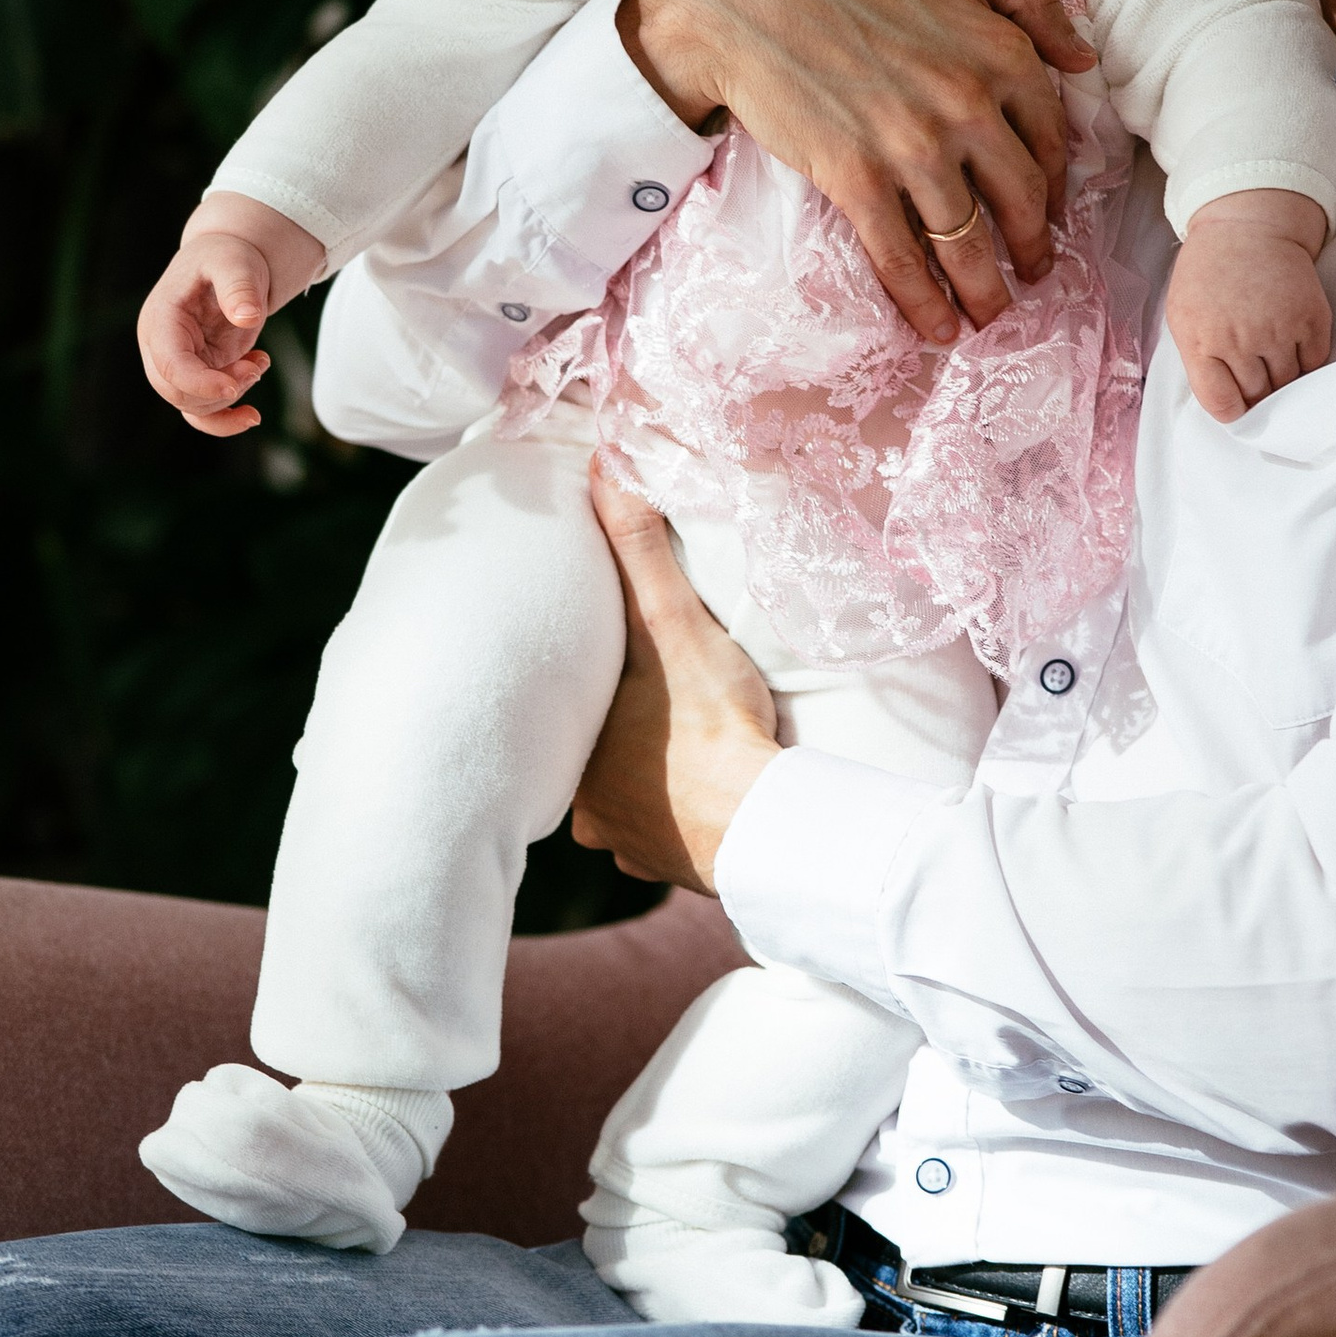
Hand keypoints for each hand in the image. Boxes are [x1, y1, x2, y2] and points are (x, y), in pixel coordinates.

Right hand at [136, 197, 324, 437]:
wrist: (228, 262)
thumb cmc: (226, 257)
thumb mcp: (234, 262)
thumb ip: (238, 286)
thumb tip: (247, 317)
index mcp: (161, 319)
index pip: (169, 364)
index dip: (198, 383)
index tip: (233, 387)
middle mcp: (161, 346)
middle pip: (176, 392)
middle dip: (220, 390)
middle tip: (257, 366)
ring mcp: (178, 364)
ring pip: (192, 406)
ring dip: (232, 396)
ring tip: (259, 362)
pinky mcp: (198, 375)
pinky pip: (201, 413)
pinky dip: (226, 421)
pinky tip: (252, 414)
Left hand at [571, 466, 779, 892]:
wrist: (771, 824)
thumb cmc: (713, 724)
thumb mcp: (673, 622)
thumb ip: (637, 548)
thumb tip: (601, 467)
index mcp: (572, 749)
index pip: (564, 703)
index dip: (590, 681)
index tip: (614, 665)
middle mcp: (586, 808)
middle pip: (590, 755)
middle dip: (614, 732)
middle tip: (650, 706)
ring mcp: (629, 845)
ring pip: (621, 801)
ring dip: (643, 779)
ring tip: (675, 751)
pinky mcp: (672, 870)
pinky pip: (661, 840)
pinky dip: (677, 818)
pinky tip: (699, 798)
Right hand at [621, 0, 1096, 347]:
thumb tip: (1083, 58)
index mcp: (1000, 53)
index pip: (1050, 140)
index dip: (1054, 188)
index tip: (1048, 214)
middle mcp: (968, 107)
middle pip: (1021, 203)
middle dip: (1032, 250)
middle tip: (1031, 274)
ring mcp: (912, 148)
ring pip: (967, 244)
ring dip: (984, 292)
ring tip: (988, 314)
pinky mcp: (855, 179)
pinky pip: (902, 258)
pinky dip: (923, 302)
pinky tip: (936, 327)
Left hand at [1164, 191, 1333, 421]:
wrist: (1248, 226)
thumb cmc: (1208, 273)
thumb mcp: (1183, 315)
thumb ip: (1197, 359)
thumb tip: (1222, 401)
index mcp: (1201, 341)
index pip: (1221, 403)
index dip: (1232, 413)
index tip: (1238, 409)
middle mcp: (1240, 340)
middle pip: (1258, 396)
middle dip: (1258, 397)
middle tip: (1259, 386)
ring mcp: (1279, 330)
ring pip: (1288, 384)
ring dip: (1283, 382)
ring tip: (1275, 366)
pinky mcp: (1311, 318)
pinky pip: (1315, 362)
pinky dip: (1306, 363)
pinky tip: (1293, 349)